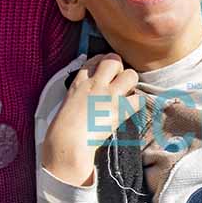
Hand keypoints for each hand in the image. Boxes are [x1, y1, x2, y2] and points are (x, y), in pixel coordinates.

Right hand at [42, 54, 142, 186]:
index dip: (103, 63)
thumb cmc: (62, 130)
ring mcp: (108, 95)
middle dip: (120, 69)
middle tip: (119, 83)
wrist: (67, 143)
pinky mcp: (119, 110)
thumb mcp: (68, 104)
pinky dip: (139, 105)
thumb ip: (81, 95)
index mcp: (79, 82)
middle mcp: (95, 84)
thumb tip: (90, 98)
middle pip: (114, 60)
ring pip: (131, 75)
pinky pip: (139, 100)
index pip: (95, 59)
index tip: (106, 72)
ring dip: (132, 85)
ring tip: (127, 95)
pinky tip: (132, 110)